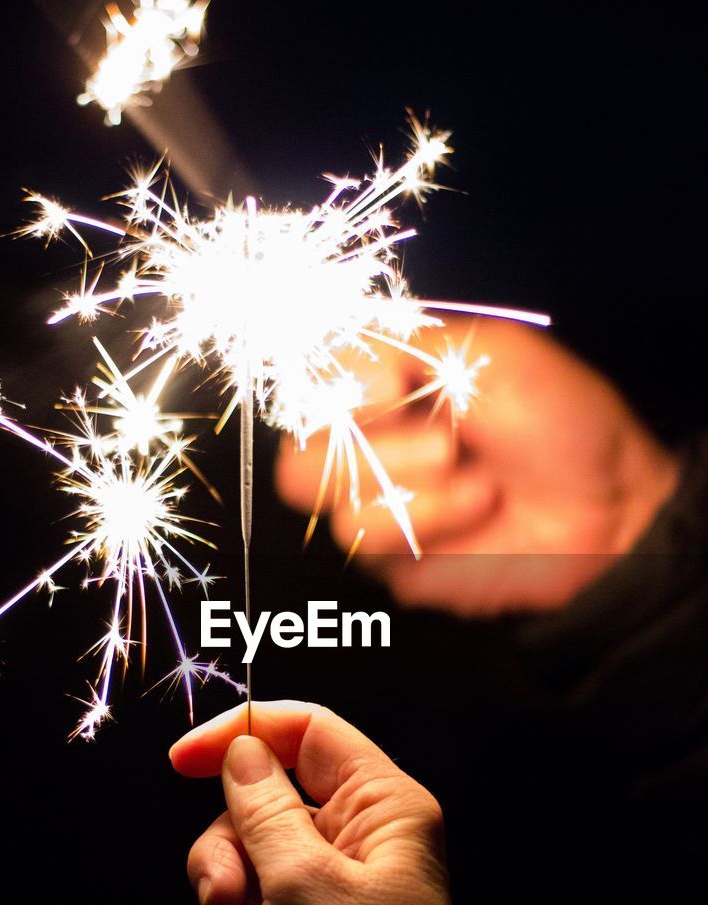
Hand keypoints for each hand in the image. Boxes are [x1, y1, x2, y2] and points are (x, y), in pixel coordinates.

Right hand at [172, 701, 636, 904]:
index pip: (304, 731)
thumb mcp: (306, 880)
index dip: (241, 734)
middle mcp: (349, 840)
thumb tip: (239, 751)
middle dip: (230, 859)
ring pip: (237, 869)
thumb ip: (262, 808)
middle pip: (253, 805)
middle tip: (233, 901)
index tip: (181, 761)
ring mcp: (319, 893)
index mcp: (376, 804)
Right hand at [275, 319, 679, 612]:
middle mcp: (375, 449)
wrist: (610, 503)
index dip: (336, 383)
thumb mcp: (487, 351)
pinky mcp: (394, 559)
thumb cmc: (560, 418)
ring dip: (404, 477)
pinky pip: (362, 537)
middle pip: (294, 452)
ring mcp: (381, 506)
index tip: (394, 384)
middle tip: (437, 440)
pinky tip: (478, 506)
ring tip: (472, 475)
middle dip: (359, 441)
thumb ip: (401, 344)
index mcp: (389, 389)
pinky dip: (427, 515)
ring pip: (318, 495)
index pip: (309, 383)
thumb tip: (345, 379)